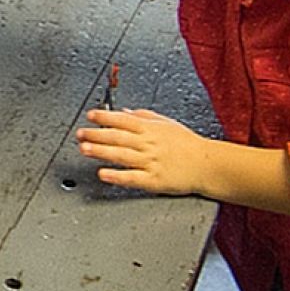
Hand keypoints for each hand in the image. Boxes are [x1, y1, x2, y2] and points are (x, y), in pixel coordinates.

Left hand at [76, 108, 210, 195]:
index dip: (105, 117)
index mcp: (151, 129)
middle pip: (118, 137)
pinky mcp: (153, 180)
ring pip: (121, 155)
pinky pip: (132, 177)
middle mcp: (149, 145)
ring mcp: (151, 162)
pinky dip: (116, 175)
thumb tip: (123, 110)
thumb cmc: (188, 145)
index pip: (124, 120)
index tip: (90, 115)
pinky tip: (103, 173)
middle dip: (97, 134)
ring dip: (101, 152)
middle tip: (80, 133)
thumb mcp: (167, 124)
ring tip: (84, 149)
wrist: (208, 165)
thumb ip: (143, 117)